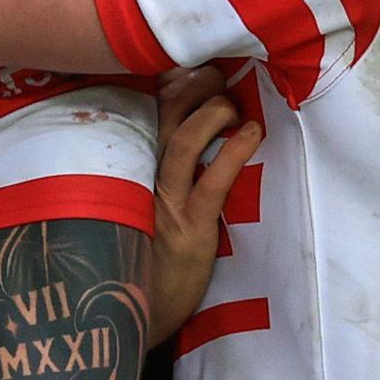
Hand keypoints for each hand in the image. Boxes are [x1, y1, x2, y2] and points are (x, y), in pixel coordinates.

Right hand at [148, 65, 261, 339]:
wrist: (129, 316)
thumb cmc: (139, 257)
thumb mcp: (136, 206)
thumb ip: (147, 169)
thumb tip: (176, 127)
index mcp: (127, 169)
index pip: (141, 110)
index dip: (166, 81)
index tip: (188, 64)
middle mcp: (138, 178)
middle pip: (161, 114)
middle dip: (192, 85)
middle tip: (217, 75)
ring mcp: (163, 203)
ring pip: (183, 140)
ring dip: (213, 114)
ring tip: (235, 107)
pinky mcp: (188, 229)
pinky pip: (212, 181)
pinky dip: (234, 152)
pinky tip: (252, 134)